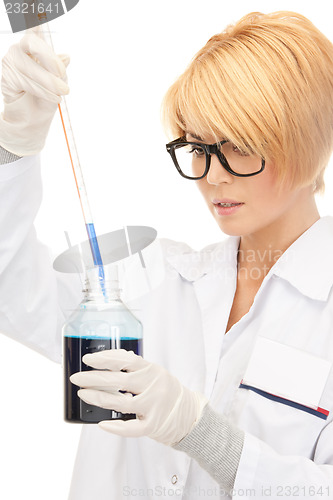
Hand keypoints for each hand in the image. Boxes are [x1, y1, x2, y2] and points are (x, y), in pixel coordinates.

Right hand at [0, 28, 69, 155]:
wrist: (33, 120)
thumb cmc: (46, 98)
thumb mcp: (59, 83)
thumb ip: (60, 69)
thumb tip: (65, 57)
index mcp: (37, 46)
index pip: (35, 25)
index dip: (35, 16)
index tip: (37, 4)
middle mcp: (22, 49)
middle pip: (34, 44)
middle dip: (51, 61)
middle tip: (65, 81)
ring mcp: (12, 60)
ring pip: (31, 67)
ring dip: (49, 83)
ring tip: (62, 94)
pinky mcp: (6, 75)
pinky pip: (25, 79)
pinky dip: (42, 90)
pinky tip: (52, 98)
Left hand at [70, 349, 207, 445]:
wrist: (190, 415)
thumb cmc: (167, 391)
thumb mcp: (155, 373)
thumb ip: (136, 366)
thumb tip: (111, 357)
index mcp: (151, 370)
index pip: (125, 360)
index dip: (104, 359)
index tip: (87, 359)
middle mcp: (153, 386)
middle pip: (119, 380)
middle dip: (94, 378)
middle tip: (76, 378)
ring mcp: (153, 406)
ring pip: (121, 403)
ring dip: (99, 398)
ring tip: (83, 394)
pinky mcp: (153, 426)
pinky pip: (131, 428)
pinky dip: (115, 427)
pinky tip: (102, 423)